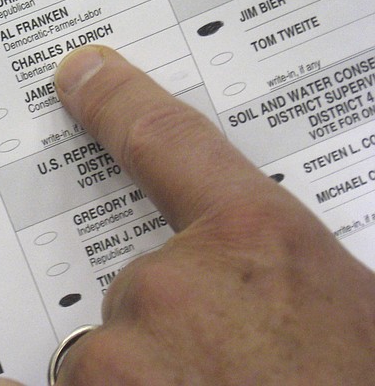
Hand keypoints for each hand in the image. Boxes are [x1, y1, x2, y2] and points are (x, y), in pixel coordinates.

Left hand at [0, 45, 374, 384]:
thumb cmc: (359, 377)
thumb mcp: (344, 314)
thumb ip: (280, 278)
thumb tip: (222, 271)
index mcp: (258, 243)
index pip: (171, 139)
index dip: (121, 101)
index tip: (82, 74)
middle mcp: (176, 286)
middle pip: (137, 288)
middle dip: (173, 332)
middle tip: (234, 376)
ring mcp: (123, 359)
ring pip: (106, 356)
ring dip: (143, 385)